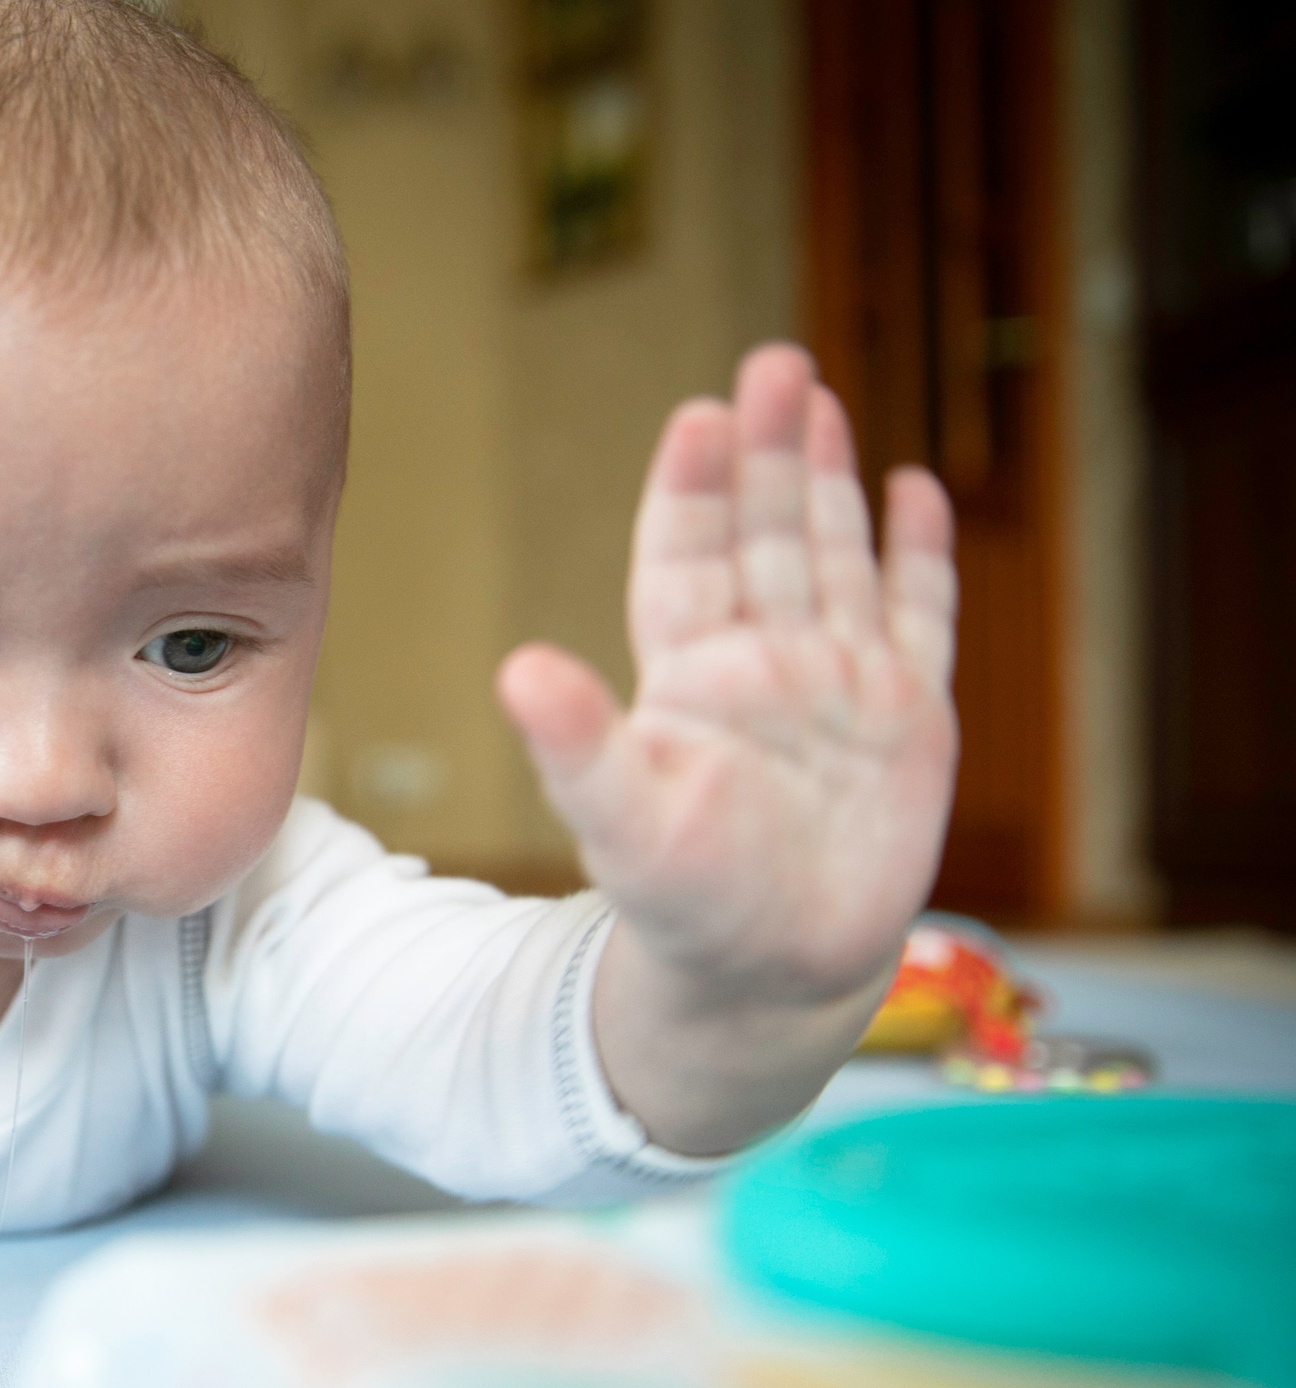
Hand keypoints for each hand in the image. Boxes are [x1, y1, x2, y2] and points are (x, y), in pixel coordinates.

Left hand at [496, 344, 958, 1146]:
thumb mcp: (624, 822)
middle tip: (772, 364)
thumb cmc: (686, 905)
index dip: (691, 490)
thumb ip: (577, 747)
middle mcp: (760, 664)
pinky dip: (919, 557)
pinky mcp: (907, 719)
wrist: (773, 975)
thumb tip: (516, 669)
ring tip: (818, 396)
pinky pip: (918, 619)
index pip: (685, 560)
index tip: (698, 418)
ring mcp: (837, 684)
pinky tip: (913, 489)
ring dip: (828, 481)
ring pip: (834, 558)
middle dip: (768, 453)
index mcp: (688, 677)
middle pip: (764, 536)